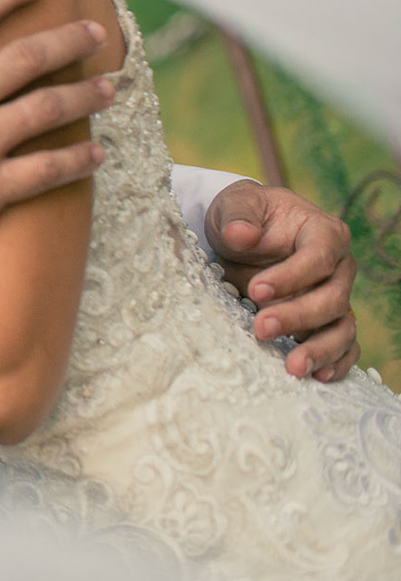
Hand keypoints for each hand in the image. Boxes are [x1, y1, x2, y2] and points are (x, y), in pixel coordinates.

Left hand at [206, 180, 360, 380]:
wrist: (245, 232)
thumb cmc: (245, 216)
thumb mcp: (235, 204)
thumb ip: (238, 216)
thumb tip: (241, 235)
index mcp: (323, 232)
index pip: (319, 257)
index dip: (291, 276)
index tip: (256, 290)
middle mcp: (339, 267)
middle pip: (332, 298)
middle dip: (298, 316)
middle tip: (260, 328)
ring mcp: (337, 296)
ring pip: (342, 327)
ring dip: (319, 348)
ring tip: (293, 367)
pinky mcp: (328, 321)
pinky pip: (344, 345)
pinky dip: (336, 362)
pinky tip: (317, 376)